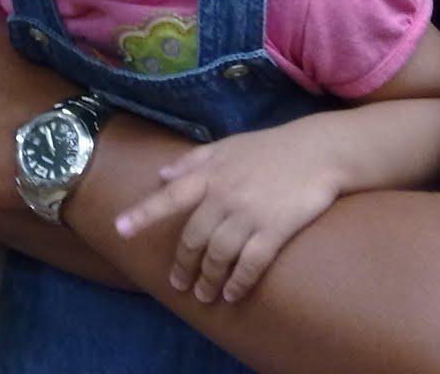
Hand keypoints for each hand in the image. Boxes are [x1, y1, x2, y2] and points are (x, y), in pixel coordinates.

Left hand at [112, 123, 341, 304]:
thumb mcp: (228, 145)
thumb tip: (162, 174)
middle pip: (194, 238)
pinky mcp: (274, 229)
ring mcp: (249, 214)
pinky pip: (251, 263)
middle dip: (184, 265)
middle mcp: (224, 195)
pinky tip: (232, 293)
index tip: (120, 230)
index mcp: (210, 174)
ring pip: (219, 255)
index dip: (143, 214)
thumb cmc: (271, 148)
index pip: (169, 197)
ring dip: (208, 280)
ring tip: (205, 295)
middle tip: (179, 284)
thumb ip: (193, 160)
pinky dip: (239, 282)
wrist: (318, 151)